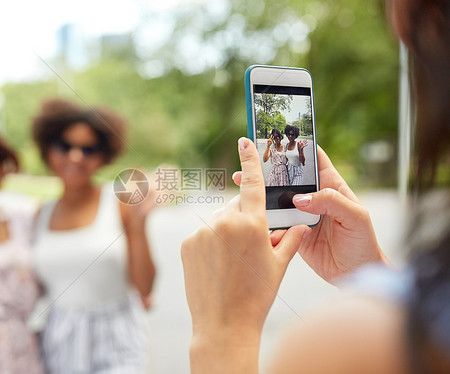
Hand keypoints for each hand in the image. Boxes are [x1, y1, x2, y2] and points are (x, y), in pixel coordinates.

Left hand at [181, 138, 307, 372]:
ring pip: (219, 220)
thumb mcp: (279, 265)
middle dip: (246, 219)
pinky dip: (211, 243)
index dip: (250, 160)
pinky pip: (203, 234)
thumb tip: (301, 225)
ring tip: (233, 261)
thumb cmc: (257, 295)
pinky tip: (217, 265)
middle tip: (253, 246)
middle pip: (237, 207)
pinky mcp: (187, 243)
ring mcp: (202, 232)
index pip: (252, 183)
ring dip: (228, 231)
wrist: (224, 324)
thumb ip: (290, 239)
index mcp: (250, 223)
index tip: (245, 140)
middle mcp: (223, 221)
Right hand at [234, 146, 385, 282]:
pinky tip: (249, 212)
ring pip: (276, 198)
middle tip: (250, 161)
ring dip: (260, 192)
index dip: (299, 146)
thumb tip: (299, 198)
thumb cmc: (363, 243)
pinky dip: (262, 217)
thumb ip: (330, 202)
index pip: (314, 159)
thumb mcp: (355, 217)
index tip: (280, 136)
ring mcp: (301, 214)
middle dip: (269, 168)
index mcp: (331, 186)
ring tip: (241, 183)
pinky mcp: (292, 231)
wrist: (356, 274)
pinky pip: (274, 221)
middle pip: (288, 177)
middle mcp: (313, 197)